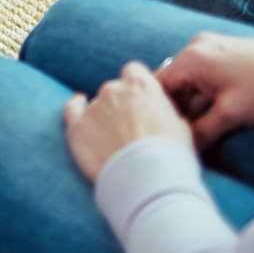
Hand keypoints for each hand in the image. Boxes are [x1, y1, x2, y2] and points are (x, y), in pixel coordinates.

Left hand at [63, 62, 194, 183]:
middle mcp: (114, 90)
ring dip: (104, 117)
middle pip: (115, 90)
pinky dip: (75, 108)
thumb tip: (161, 116)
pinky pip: (71, 111)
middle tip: (131, 130)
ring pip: (97, 105)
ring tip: (115, 143)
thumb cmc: (171, 156)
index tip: (141, 101)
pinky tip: (77, 104)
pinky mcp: (78, 128)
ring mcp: (93, 107)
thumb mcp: (181, 127)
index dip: (137, 87)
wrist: (149, 181)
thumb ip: (165, 112)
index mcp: (141, 84)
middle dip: (121, 106)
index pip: (134, 71)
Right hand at [154, 32, 253, 148]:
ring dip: (192, 104)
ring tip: (201, 129)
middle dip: (177, 108)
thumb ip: (201, 131)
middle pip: (172, 82)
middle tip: (183, 136)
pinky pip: (202, 75)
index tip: (164, 133)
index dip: (158, 111)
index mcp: (192, 57)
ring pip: (188, 81)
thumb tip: (183, 147)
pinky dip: (203, 94)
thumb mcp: (231, 115)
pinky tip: (214, 114)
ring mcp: (211, 47)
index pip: (158, 84)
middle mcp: (196, 46)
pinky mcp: (224, 52)